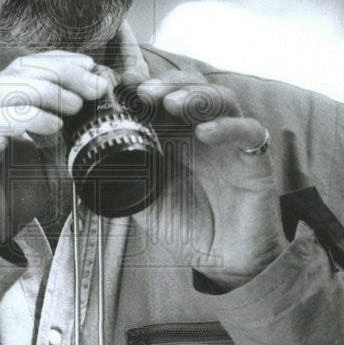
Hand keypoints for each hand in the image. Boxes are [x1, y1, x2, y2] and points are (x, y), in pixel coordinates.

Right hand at [0, 52, 107, 254]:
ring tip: (76, 105)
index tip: (92, 68)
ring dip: (50, 91)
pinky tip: (55, 126)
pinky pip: (0, 118)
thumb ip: (64, 139)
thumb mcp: (47, 164)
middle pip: (21, 70)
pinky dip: (31, 116)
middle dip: (63, 72)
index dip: (60, 61)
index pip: (27, 66)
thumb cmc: (6, 201)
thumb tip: (92, 115)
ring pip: (10, 87)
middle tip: (94, 86)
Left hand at [125, 69, 287, 288]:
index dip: (143, 84)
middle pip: (191, 87)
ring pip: (222, 98)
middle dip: (165, 83)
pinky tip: (205, 134)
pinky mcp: (255, 158)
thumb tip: (88, 164)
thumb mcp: (145, 202)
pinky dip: (227, 126)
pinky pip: (248, 131)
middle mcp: (203, 132)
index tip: (120, 83)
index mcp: (176, 136)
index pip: (163, 96)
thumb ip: (122, 179)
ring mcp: (230, 142)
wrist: (227, 261)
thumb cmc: (190, 228)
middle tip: (142, 91)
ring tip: (171, 103)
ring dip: (194, 95)